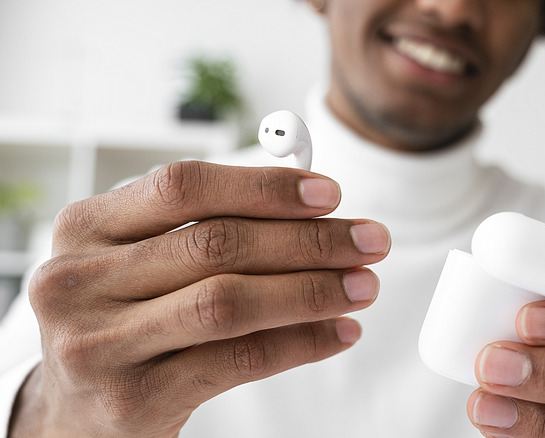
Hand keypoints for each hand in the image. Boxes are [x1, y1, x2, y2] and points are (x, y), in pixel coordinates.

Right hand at [9, 161, 390, 436]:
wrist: (74, 408)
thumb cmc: (123, 318)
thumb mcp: (141, 259)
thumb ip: (208, 223)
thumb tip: (311, 202)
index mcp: (84, 228)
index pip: (184, 187)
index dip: (265, 187)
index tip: (330, 194)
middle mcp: (79, 282)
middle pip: (216, 244)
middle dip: (309, 240)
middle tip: (369, 240)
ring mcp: (100, 344)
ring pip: (229, 302)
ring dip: (312, 290)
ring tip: (363, 286)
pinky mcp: (134, 399)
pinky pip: (238, 361)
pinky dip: (300, 343)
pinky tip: (338, 332)